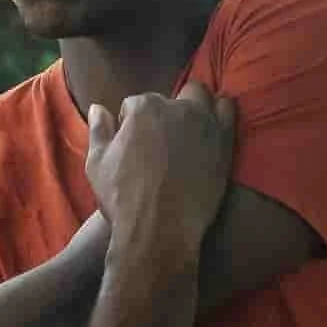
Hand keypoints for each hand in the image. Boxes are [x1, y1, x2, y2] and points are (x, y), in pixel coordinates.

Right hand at [84, 87, 237, 276]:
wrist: (160, 230)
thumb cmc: (124, 198)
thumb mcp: (97, 163)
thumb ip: (99, 130)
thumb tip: (98, 108)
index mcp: (143, 108)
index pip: (135, 104)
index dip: (131, 124)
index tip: (134, 144)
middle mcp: (176, 108)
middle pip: (172, 97)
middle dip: (166, 110)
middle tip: (163, 138)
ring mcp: (204, 123)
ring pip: (203, 98)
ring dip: (195, 107)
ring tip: (189, 131)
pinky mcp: (225, 141)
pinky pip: (229, 112)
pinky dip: (220, 115)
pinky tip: (211, 131)